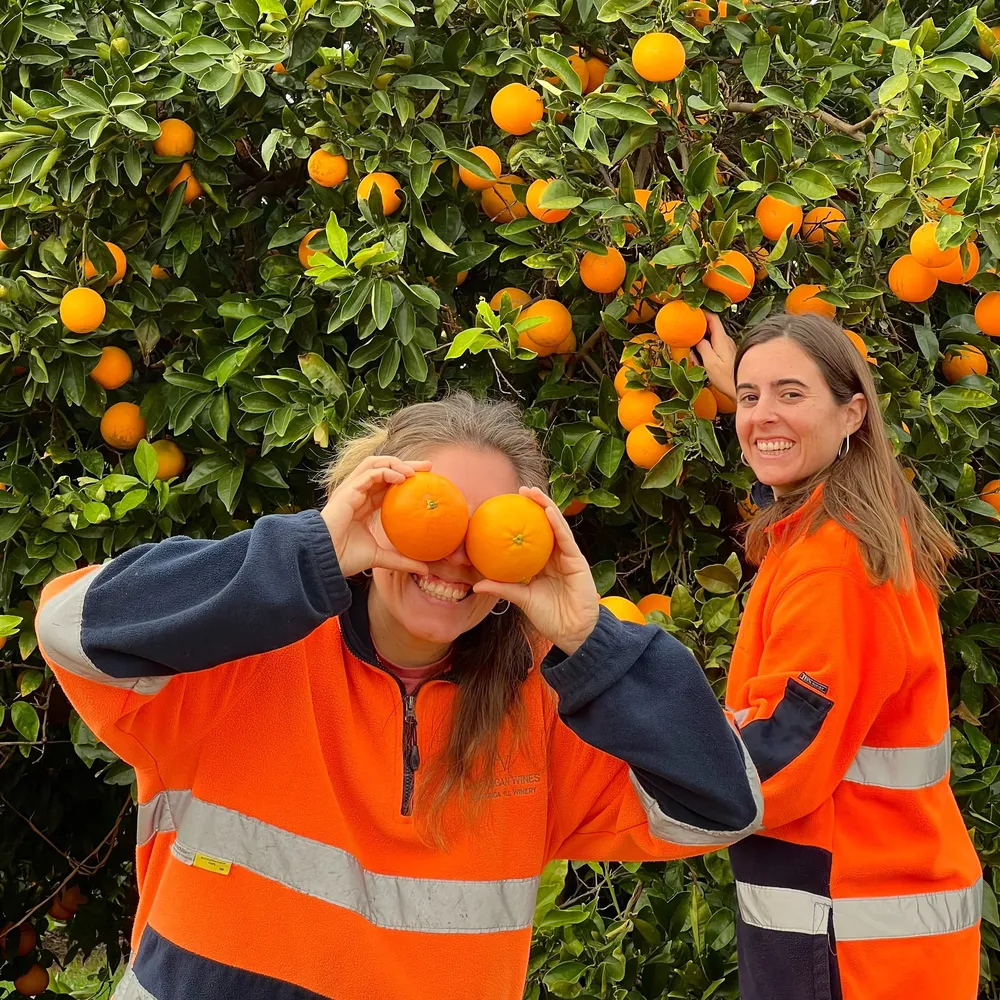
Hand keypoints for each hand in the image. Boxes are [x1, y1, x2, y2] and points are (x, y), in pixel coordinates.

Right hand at [321, 456, 430, 578]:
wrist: (325, 560)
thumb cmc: (346, 558)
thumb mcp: (380, 557)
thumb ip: (401, 560)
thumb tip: (424, 569)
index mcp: (364, 505)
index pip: (386, 484)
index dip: (404, 478)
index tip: (426, 479)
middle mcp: (357, 494)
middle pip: (383, 469)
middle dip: (405, 464)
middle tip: (428, 467)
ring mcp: (351, 490)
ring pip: (374, 464)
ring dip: (396, 463)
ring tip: (414, 471)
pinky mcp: (347, 491)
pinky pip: (369, 473)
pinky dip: (386, 471)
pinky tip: (401, 478)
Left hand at [472, 488, 599, 655]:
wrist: (572, 633)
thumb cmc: (549, 617)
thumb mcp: (522, 599)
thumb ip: (503, 588)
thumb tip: (476, 584)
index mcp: (543, 563)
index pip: (533, 535)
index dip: (524, 519)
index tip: (507, 505)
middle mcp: (556, 556)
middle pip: (546, 524)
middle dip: (536, 504)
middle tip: (520, 489)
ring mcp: (568, 557)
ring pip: (557, 525)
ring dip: (546, 506)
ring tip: (533, 492)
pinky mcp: (577, 561)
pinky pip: (565, 539)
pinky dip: (557, 523)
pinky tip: (547, 510)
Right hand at [690, 312, 737, 401]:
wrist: (742, 389)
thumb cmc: (727, 379)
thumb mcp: (710, 363)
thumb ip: (703, 348)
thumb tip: (697, 338)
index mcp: (722, 340)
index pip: (713, 319)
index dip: (702, 313)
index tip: (692, 313)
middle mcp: (726, 341)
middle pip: (711, 327)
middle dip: (698, 329)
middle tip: (687, 334)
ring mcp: (727, 347)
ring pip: (711, 338)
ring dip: (701, 342)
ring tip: (694, 354)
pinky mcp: (726, 354)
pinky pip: (714, 346)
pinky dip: (705, 350)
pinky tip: (701, 361)